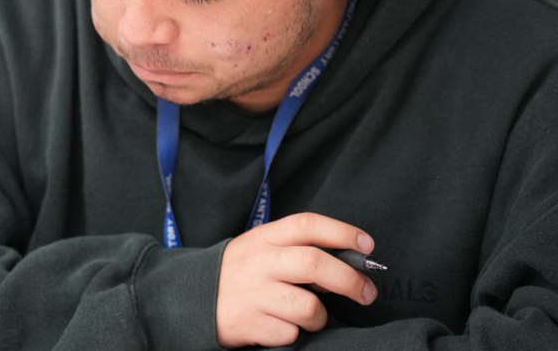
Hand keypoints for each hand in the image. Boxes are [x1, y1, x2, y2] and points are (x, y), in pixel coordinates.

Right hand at [215, 212, 377, 347]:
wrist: (190, 297)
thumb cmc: (240, 272)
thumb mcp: (262, 249)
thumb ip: (296, 250)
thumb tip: (346, 264)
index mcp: (264, 238)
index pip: (307, 225)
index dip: (342, 232)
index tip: (367, 246)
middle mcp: (259, 262)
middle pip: (313, 263)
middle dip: (349, 279)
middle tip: (366, 293)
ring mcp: (253, 293)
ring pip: (308, 306)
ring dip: (319, 316)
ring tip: (311, 316)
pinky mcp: (249, 323)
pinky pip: (290, 334)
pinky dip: (293, 334)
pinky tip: (280, 325)